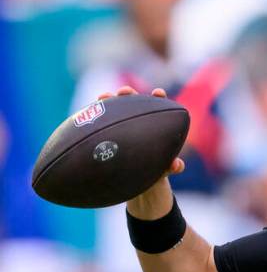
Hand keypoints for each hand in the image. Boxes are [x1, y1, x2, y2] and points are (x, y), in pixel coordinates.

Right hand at [104, 86, 185, 217]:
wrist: (137, 179)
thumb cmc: (155, 169)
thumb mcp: (164, 168)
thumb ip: (172, 166)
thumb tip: (177, 165)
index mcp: (154, 125)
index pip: (157, 106)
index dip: (158, 97)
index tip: (158, 93)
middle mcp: (137, 121)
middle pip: (133, 102)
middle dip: (128, 93)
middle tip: (124, 92)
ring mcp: (120, 125)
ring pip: (113, 109)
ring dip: (108, 101)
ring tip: (103, 96)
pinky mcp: (106, 133)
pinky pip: (99, 124)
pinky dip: (94, 118)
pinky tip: (85, 116)